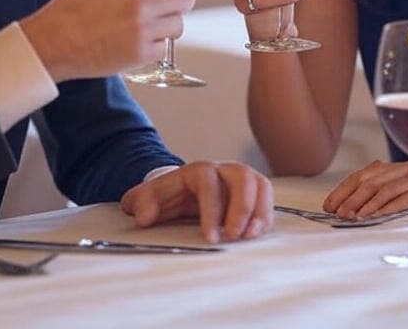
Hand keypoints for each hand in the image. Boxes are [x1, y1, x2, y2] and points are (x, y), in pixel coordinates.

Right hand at [20, 0, 212, 81]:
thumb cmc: (67, 12)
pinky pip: (165, 48)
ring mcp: (141, 32)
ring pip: (179, 24)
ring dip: (170, 23)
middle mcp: (139, 7)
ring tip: (149, 25)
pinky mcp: (139, 56)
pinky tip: (139, 42)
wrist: (51, 46)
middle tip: (168, 2)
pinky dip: (157, 46)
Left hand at [120, 161, 273, 243]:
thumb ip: (141, 203)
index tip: (209, 237)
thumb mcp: (147, 197)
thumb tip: (143, 216)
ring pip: (259, 184)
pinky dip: (265, 215)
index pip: (209, 183)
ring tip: (251, 235)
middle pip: (242, 177)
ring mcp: (240, 179)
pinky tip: (256, 234)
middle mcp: (222, 170)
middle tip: (233, 235)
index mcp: (197, 171)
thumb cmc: (166, 196)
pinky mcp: (252, 192)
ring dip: (259, 210)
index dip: (211, 210)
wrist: (180, 191)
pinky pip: (266, 197)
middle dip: (241, 208)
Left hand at [322, 159, 407, 218]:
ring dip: (362, 203)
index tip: (329, 203)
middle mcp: (405, 168)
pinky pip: (404, 197)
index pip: (364, 175)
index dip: (344, 188)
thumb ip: (398, 191)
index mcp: (400, 167)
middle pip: (368, 179)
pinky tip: (375, 216)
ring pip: (382, 187)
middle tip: (333, 211)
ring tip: (348, 216)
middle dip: (347, 196)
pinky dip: (386, 206)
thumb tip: (371, 207)